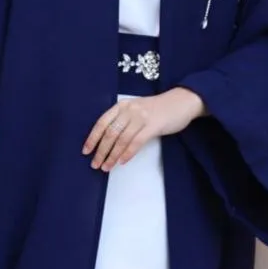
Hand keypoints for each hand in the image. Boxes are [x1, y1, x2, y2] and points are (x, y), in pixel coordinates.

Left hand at [83, 87, 206, 172]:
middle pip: (110, 133)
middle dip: (101, 151)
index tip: (86, 151)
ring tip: (106, 167)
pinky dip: (127, 154)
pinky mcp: (153, 126)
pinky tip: (122, 162)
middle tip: (95, 165)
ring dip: (112, 156)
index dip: (92, 138)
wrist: (182, 101)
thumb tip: (108, 141)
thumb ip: (123, 120)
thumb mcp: (136, 110)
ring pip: (121, 140)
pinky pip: (136, 142)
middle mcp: (129, 109)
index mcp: (122, 105)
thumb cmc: (158, 109)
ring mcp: (141, 117)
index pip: (102, 122)